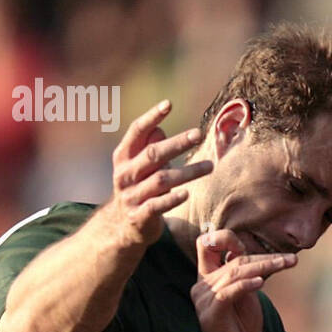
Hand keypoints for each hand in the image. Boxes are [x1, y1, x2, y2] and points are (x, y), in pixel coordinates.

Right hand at [108, 100, 212, 249]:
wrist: (120, 227)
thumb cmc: (137, 189)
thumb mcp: (138, 167)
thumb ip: (147, 148)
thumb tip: (160, 129)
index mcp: (123, 157)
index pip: (136, 132)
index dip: (151, 117)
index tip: (168, 104)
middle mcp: (125, 174)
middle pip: (152, 154)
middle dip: (176, 143)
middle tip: (198, 134)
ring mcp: (131, 196)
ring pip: (161, 180)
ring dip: (187, 172)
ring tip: (210, 166)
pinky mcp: (139, 216)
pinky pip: (156, 206)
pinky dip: (171, 200)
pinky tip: (186, 193)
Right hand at [191, 229, 297, 331]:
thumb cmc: (242, 326)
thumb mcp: (248, 295)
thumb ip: (248, 275)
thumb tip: (263, 257)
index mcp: (208, 278)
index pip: (206, 245)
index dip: (225, 238)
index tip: (249, 244)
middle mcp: (202, 285)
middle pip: (233, 261)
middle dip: (265, 258)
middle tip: (291, 259)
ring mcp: (204, 299)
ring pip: (235, 273)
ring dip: (264, 268)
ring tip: (286, 264)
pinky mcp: (211, 313)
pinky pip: (228, 292)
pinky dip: (245, 285)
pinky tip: (260, 282)